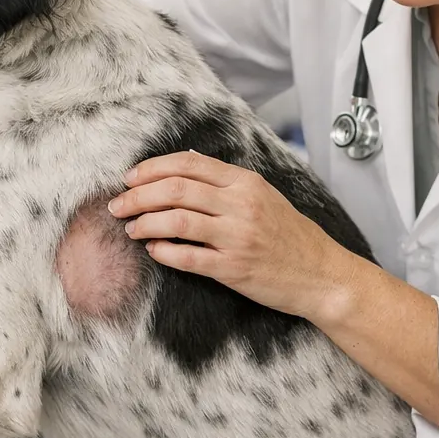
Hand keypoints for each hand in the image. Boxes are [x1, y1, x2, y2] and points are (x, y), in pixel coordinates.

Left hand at [107, 151, 358, 320]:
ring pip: (176, 221)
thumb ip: (226, 181)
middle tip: (117, 204)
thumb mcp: (263, 196)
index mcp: (245, 182)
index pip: (188, 164)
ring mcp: (237, 237)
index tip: (129, 177)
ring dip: (145, 223)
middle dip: (137, 196)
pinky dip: (164, 252)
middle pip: (175, 190)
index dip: (152, 168)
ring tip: (130, 227)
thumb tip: (185, 162)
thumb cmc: (290, 235)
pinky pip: (188, 258)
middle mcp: (240, 205)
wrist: (321, 275)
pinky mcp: (234, 268)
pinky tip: (152, 251)